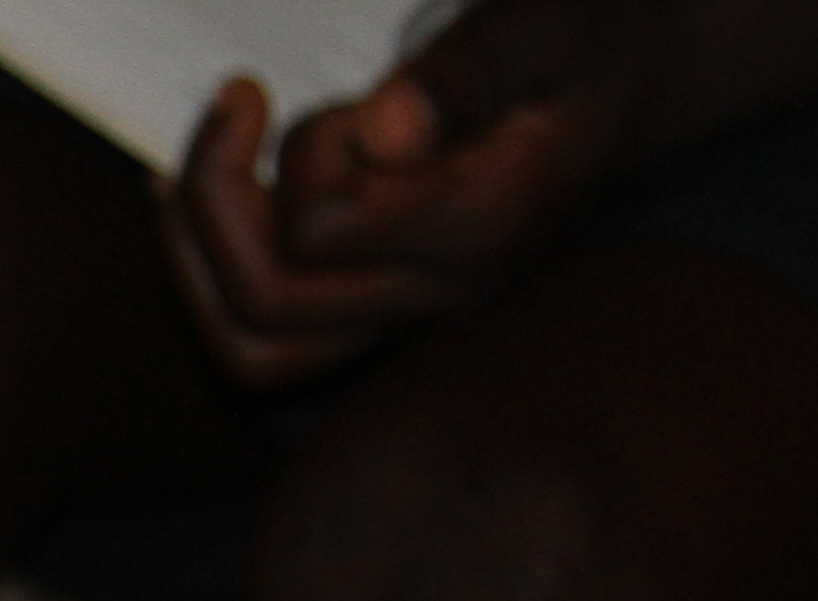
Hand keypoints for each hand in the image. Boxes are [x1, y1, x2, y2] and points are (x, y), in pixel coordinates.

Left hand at [162, 0, 636, 383]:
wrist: (624, 81)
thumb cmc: (572, 42)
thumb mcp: (535, 28)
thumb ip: (466, 74)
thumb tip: (388, 126)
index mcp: (481, 229)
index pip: (321, 234)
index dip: (302, 155)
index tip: (341, 95)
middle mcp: (441, 297)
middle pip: (266, 306)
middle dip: (215, 200)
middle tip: (234, 103)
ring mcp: (405, 320)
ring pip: (249, 350)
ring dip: (196, 257)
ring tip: (192, 163)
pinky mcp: (374, 317)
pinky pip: (262, 343)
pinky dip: (209, 275)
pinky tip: (198, 194)